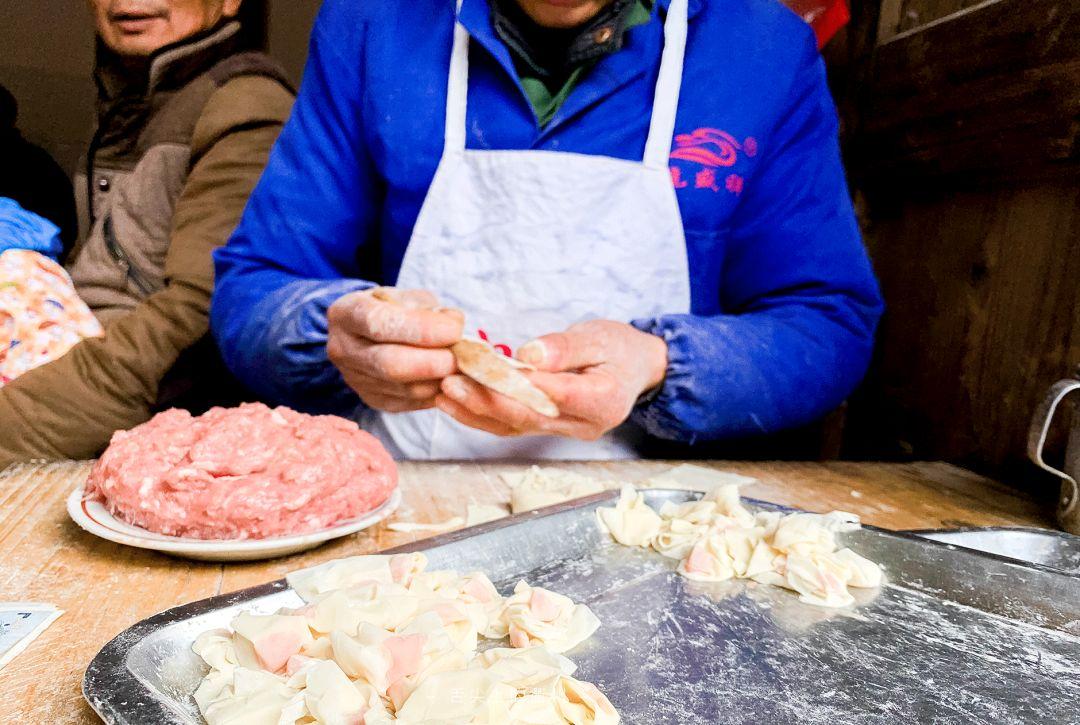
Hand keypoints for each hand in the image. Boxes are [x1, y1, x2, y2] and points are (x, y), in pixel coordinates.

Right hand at [327, 287, 462, 411]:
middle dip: (433, 362)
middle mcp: (343, 349)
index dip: (422, 329)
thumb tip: (454, 324)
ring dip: (439, 379)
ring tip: (458, 365)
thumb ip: (429, 308)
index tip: (455, 329)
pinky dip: (434, 392)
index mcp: (346, 313)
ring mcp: (355, 379)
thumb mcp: (404, 296)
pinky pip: (409, 402)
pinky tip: (447, 378)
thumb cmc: (391, 308)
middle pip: (390, 364)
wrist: (368, 332)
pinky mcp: (371, 399)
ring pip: (403, 388)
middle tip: (461, 356)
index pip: (380, 323)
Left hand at [435, 319, 667, 439]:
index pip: (554, 394)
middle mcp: (585, 425)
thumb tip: (530, 355)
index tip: (483, 365)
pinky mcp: (550, 430)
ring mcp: (566, 432)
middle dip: (486, 399)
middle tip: (451, 381)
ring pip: (514, 426)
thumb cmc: (619, 348)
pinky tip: (455, 403)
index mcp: (604, 400)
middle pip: (528, 416)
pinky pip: (511, 426)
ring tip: (444, 391)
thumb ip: (565, 347)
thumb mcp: (600, 336)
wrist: (634, 368)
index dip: (517, 383)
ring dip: (476, 410)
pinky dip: (482, 415)